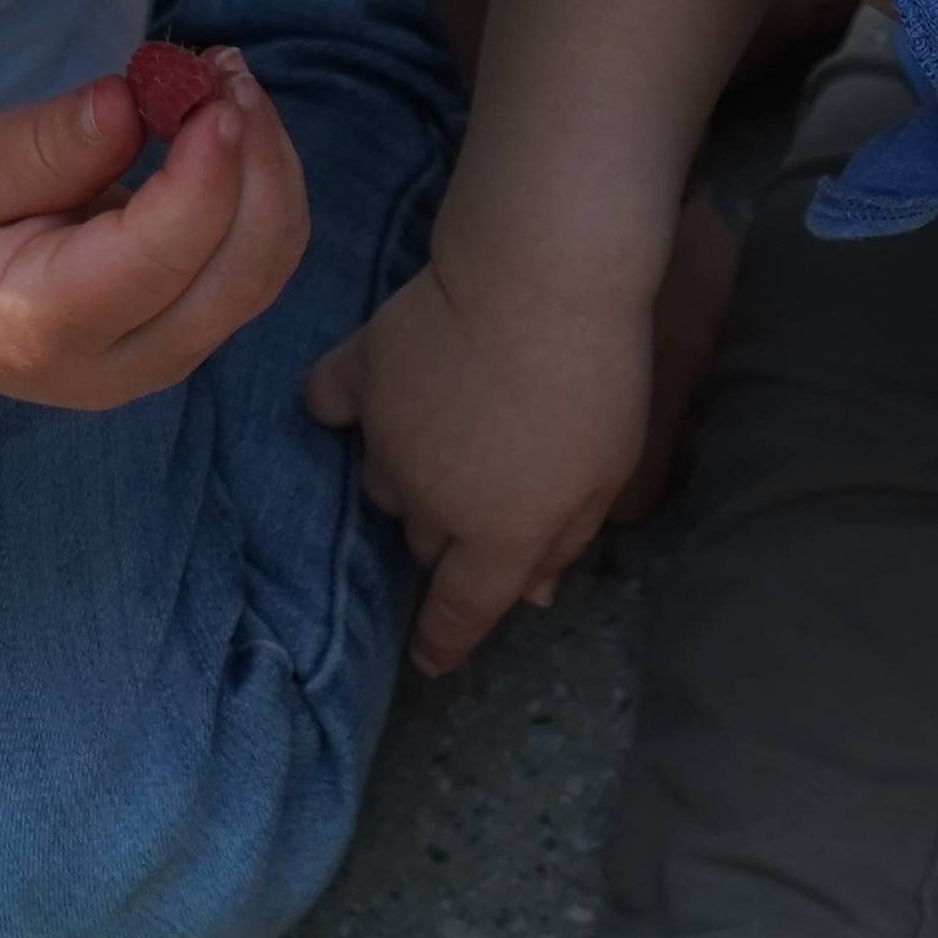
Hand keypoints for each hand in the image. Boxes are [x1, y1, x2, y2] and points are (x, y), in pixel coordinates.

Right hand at [0, 56, 309, 411]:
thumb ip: (42, 147)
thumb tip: (130, 101)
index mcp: (48, 327)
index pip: (162, 256)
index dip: (208, 169)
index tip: (215, 83)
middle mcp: (123, 363)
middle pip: (242, 270)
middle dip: (257, 159)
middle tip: (225, 68)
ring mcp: (165, 360)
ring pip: (264, 267)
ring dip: (269, 168)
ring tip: (227, 82)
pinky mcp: (188, 336)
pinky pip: (256, 265)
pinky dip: (260, 190)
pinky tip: (227, 126)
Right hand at [305, 260, 651, 672]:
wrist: (542, 277)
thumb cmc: (597, 380)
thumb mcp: (608, 476)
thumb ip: (564, 540)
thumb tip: (531, 595)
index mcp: (497, 537)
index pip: (459, 613)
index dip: (444, 643)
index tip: (431, 660)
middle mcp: (428, 503)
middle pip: (423, 544)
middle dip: (450, 535)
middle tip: (488, 485)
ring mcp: (383, 440)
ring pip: (380, 485)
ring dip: (409, 477)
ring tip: (450, 429)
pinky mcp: (360, 373)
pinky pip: (329, 406)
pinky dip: (345, 409)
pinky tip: (371, 398)